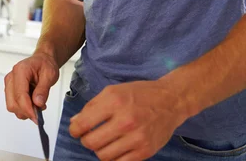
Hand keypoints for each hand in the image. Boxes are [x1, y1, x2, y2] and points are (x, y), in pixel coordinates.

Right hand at [4, 52, 59, 122]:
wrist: (42, 60)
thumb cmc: (45, 65)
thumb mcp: (50, 75)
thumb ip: (43, 89)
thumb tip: (37, 103)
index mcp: (20, 71)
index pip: (20, 95)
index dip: (28, 109)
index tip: (37, 119)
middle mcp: (11, 77)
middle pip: (13, 103)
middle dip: (26, 111)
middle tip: (41, 110)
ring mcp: (9, 84)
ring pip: (12, 106)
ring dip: (25, 110)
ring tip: (38, 103)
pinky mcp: (9, 90)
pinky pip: (14, 104)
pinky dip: (23, 108)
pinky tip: (33, 102)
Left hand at [69, 80, 188, 160]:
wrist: (170, 101)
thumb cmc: (140, 94)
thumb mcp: (112, 91)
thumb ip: (92, 106)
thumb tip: (75, 122)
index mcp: (114, 102)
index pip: (83, 124)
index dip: (75, 129)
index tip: (76, 130)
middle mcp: (125, 121)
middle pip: (91, 143)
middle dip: (86, 140)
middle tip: (90, 135)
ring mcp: (136, 138)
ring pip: (103, 156)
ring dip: (100, 150)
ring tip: (105, 140)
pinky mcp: (145, 151)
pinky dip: (114, 157)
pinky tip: (116, 147)